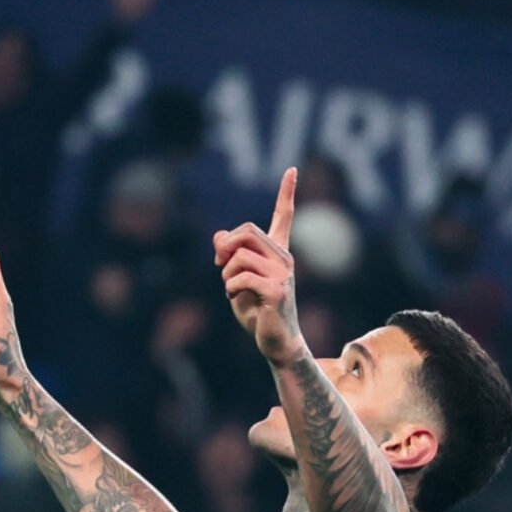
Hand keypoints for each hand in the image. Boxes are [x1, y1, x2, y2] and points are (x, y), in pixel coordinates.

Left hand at [214, 167, 303, 365]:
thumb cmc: (257, 310)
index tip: (292, 169)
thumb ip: (229, 257)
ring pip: (239, 255)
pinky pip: (241, 277)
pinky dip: (230, 287)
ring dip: (226, 273)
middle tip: (219, 265)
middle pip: (247, 230)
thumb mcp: (236, 279)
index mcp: (277, 252)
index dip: (286, 193)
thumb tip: (218, 235)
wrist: (276, 341)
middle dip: (225, 246)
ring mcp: (283, 273)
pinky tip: (236, 297)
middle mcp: (284, 258)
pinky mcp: (277, 290)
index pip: (283, 216)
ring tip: (232, 288)